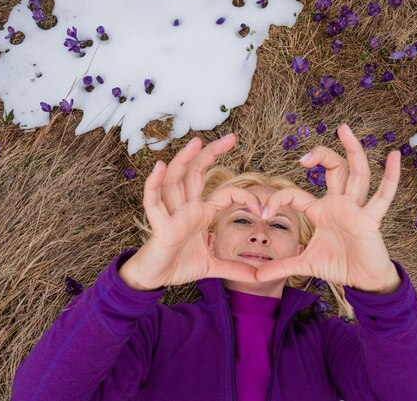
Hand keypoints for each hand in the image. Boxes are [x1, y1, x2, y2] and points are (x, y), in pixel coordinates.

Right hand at [128, 133, 264, 288]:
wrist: (154, 278)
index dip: (245, 197)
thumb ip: (234, 269)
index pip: (225, 194)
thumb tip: (257, 277)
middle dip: (212, 153)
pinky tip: (159, 167)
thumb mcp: (212, 267)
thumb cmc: (178, 265)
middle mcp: (186, 208)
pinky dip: (154, 184)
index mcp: (200, 213)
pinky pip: (154, 202)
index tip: (263, 207)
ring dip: (184, 160)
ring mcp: (171, 214)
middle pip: (197, 173)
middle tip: (232, 137)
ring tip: (195, 142)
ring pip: (175, 180)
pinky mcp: (159, 226)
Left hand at [255, 124, 401, 292]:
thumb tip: (256, 276)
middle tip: (304, 156)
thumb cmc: (338, 265)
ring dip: (351, 150)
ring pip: (356, 173)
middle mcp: (339, 203)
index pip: (296, 194)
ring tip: (344, 129)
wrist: (363, 280)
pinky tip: (394, 156)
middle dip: (321, 155)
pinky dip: (390, 177)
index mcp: (322, 210)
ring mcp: (356, 208)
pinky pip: (383, 196)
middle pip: (334, 169)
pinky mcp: (370, 219)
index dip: (278, 199)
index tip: (263, 212)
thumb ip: (282, 266)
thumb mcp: (306, 264)